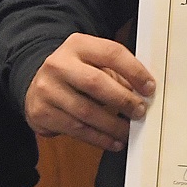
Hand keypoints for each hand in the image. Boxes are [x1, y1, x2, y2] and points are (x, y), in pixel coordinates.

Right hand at [24, 33, 154, 151]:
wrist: (37, 82)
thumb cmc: (74, 72)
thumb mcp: (93, 62)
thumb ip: (117, 73)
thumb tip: (144, 94)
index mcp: (78, 45)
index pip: (111, 53)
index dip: (134, 71)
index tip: (149, 88)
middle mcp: (59, 65)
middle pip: (96, 83)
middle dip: (123, 100)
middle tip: (139, 111)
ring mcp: (47, 89)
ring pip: (86, 112)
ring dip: (113, 125)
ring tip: (128, 130)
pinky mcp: (42, 113)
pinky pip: (76, 130)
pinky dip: (99, 138)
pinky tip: (113, 141)